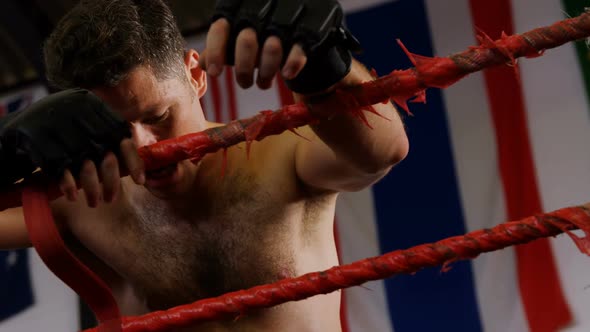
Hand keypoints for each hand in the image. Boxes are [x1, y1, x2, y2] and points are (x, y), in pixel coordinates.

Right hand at [0, 89, 143, 206]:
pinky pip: (63, 170)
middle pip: (107, 158)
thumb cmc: (74, 127)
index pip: (124, 140)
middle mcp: (83, 120)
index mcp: (99, 111)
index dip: (134, 163)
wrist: (32, 119)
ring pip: (87, 168)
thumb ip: (113, 137)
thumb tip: (141, 166)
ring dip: (92, 190)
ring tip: (94, 203)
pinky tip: (73, 196)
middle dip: (111, 184)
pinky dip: (69, 186)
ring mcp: (63, 131)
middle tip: (111, 199)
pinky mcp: (43, 143)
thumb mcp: (94, 121)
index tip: (141, 182)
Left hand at [203, 0, 360, 92]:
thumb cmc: (264, 32)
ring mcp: (287, 20)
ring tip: (263, 84)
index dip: (216, 51)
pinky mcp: (308, 31)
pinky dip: (291, 65)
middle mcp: (262, 11)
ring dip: (265, 73)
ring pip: (271, 49)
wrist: (304, 20)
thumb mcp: (241, 34)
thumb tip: (200, 63)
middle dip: (243, 69)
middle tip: (244, 84)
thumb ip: (223, 44)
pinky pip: (297, 51)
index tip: (215, 73)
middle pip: (246, 41)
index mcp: (241, 8)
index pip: (222, 27)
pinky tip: (286, 74)